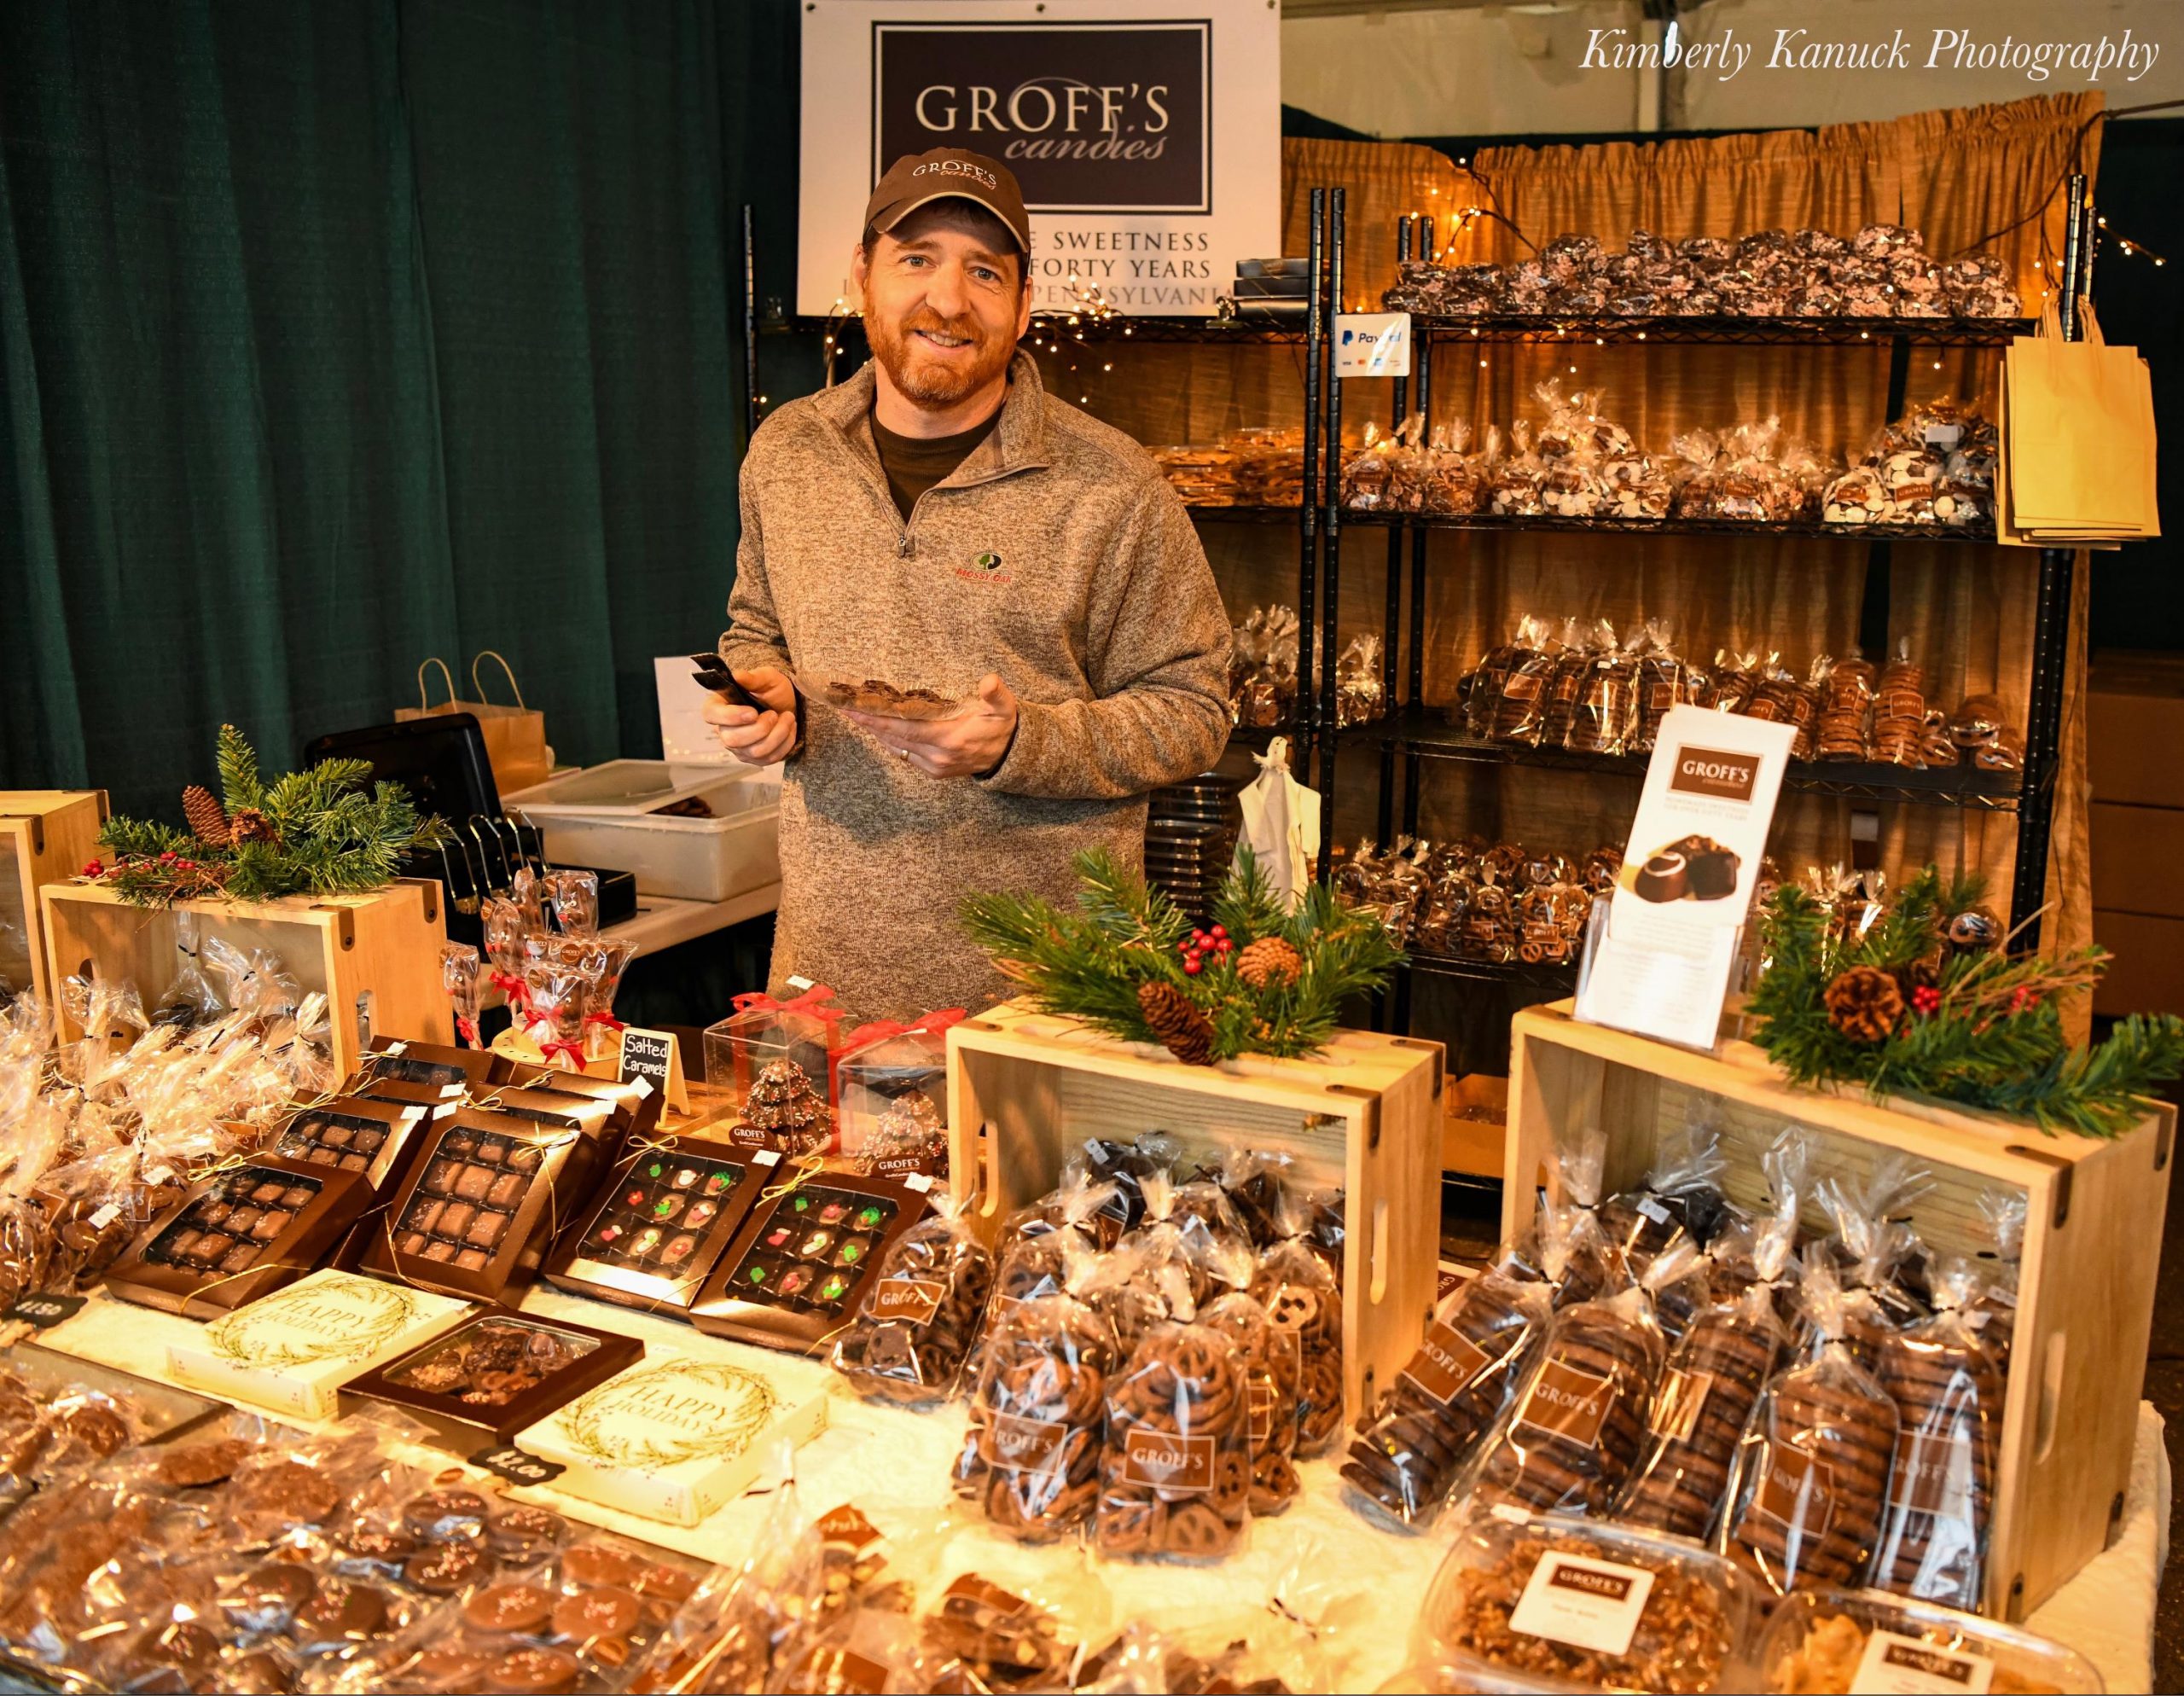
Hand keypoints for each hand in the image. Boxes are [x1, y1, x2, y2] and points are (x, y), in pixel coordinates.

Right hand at [701, 666, 798, 764]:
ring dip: (778, 734)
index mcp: (719, 705)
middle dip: (760, 728)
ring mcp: (739, 748)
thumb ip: (752, 677)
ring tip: (788, 717)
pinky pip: (770, 758)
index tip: (753, 712)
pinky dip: (785, 743)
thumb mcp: (766, 677)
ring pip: (754, 751)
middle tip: (774, 713)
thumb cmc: (772, 690)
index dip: (730, 717)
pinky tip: (789, 728)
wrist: (789, 705)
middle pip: (733, 740)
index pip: (711, 715)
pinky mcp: (755, 758)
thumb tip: (738, 675)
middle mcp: (724, 730)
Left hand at [843, 673, 1017, 778]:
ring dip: (876, 733)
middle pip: (894, 739)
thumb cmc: (1002, 726)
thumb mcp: (1004, 707)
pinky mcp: (934, 771)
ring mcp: (935, 766)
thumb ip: (996, 694)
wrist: (1010, 756)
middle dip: (868, 723)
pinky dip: (889, 742)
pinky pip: (905, 756)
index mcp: (950, 739)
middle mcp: (938, 756)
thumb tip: (989, 681)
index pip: (904, 728)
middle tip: (845, 707)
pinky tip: (879, 729)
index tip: (855, 708)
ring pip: (896, 749)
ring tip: (857, 715)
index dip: (877, 719)